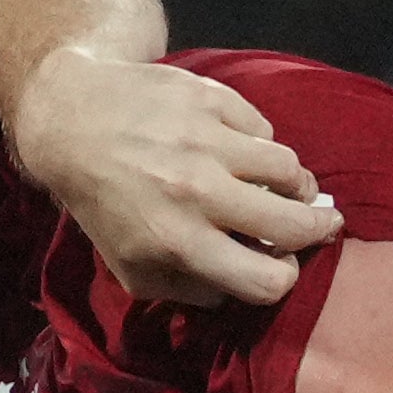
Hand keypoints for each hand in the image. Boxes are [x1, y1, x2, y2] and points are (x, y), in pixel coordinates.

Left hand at [12, 49, 339, 307]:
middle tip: (322, 224)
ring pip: (290, 168)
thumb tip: (238, 292)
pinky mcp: (211, 99)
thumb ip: (187, 288)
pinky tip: (241, 150)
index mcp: (176, 242)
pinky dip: (259, 142)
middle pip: (295, 223)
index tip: (282, 264)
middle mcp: (196, 191)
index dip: (283, 278)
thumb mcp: (129, 265)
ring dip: (295, 183)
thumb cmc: (102, 203)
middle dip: (317, 229)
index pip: (265, 280)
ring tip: (287, 186)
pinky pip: (263, 128)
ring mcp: (206, 140)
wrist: (70, 122)